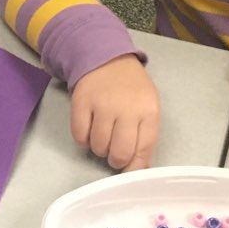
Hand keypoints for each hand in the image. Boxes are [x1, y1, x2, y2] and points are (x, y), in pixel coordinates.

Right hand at [70, 54, 160, 171]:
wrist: (106, 57)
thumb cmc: (131, 88)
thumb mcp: (148, 107)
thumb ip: (146, 137)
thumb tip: (139, 169)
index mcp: (148, 110)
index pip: (143, 150)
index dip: (135, 166)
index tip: (129, 170)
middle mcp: (126, 108)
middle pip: (119, 153)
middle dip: (116, 160)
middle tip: (114, 153)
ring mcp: (102, 104)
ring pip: (98, 147)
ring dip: (99, 148)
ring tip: (103, 136)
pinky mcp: (81, 102)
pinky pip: (79, 136)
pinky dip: (83, 139)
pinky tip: (89, 129)